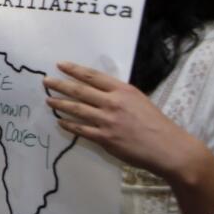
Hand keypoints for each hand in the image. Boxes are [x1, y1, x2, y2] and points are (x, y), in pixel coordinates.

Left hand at [45, 62, 201, 177]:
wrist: (168, 148)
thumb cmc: (156, 123)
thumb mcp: (139, 100)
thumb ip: (119, 95)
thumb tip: (98, 91)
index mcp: (123, 90)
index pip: (93, 76)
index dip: (74, 70)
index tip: (60, 65)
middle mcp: (113, 103)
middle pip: (80, 90)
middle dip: (60, 85)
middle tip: (45, 81)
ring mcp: (107, 121)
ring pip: (77, 109)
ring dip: (60, 103)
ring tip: (48, 100)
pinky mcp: (105, 138)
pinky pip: (81, 129)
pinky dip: (68, 124)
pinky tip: (60, 121)